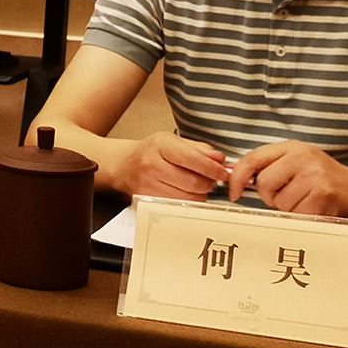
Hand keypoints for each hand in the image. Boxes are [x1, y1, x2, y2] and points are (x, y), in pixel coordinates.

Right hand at [111, 131, 229, 200]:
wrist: (124, 166)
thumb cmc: (152, 152)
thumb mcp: (173, 141)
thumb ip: (200, 149)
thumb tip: (221, 159)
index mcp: (160, 145)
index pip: (192, 159)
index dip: (212, 168)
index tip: (223, 173)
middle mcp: (151, 165)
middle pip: (193, 182)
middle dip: (209, 183)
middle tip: (212, 180)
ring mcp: (148, 185)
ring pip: (188, 197)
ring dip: (200, 194)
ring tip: (199, 185)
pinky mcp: (148, 200)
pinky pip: (178, 206)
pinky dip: (189, 201)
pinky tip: (187, 192)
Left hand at [228, 140, 347, 216]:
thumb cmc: (324, 178)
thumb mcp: (297, 162)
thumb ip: (269, 166)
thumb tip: (235, 180)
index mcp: (292, 147)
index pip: (252, 159)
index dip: (238, 178)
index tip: (234, 193)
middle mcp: (302, 158)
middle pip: (264, 184)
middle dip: (271, 197)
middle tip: (289, 196)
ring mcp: (314, 177)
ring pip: (280, 203)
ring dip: (288, 209)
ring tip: (306, 200)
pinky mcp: (323, 197)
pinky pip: (296, 215)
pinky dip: (301, 217)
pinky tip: (315, 209)